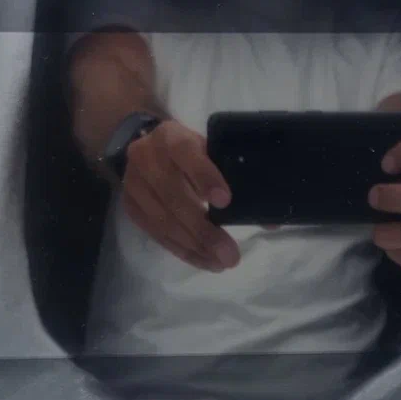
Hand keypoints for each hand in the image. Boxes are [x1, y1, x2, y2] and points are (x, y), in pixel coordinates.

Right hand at [121, 120, 240, 271]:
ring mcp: (134, 184)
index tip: (225, 201)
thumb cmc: (189, 151)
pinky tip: (205, 262)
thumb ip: (234, 176)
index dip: (204, 177)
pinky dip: (183, 251)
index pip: (185, 153)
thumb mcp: (209, 150)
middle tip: (230, 253)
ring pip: (163, 221)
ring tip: (221, 263)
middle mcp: (146, 158)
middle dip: (203, 229)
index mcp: (171, 137)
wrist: (145, 146)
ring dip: (194, 246)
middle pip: (173, 196)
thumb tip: (270, 221)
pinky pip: (156, 234)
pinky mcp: (130, 207)